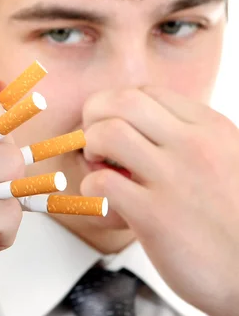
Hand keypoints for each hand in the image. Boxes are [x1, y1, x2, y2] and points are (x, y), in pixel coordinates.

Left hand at [81, 86, 238, 315]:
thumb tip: (144, 130)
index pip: (148, 93)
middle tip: (95, 141)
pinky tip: (107, 203)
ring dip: (90, 147)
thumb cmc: (235, 222)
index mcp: (212, 129)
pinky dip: (91, 189)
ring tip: (100, 167)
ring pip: (107, 133)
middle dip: (95, 114)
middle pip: (123, 100)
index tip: (114, 126)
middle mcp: (194, 145)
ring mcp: (173, 178)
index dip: (119, 106)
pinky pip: (101, 183)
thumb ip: (192, 141)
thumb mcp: (228, 162)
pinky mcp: (155, 216)